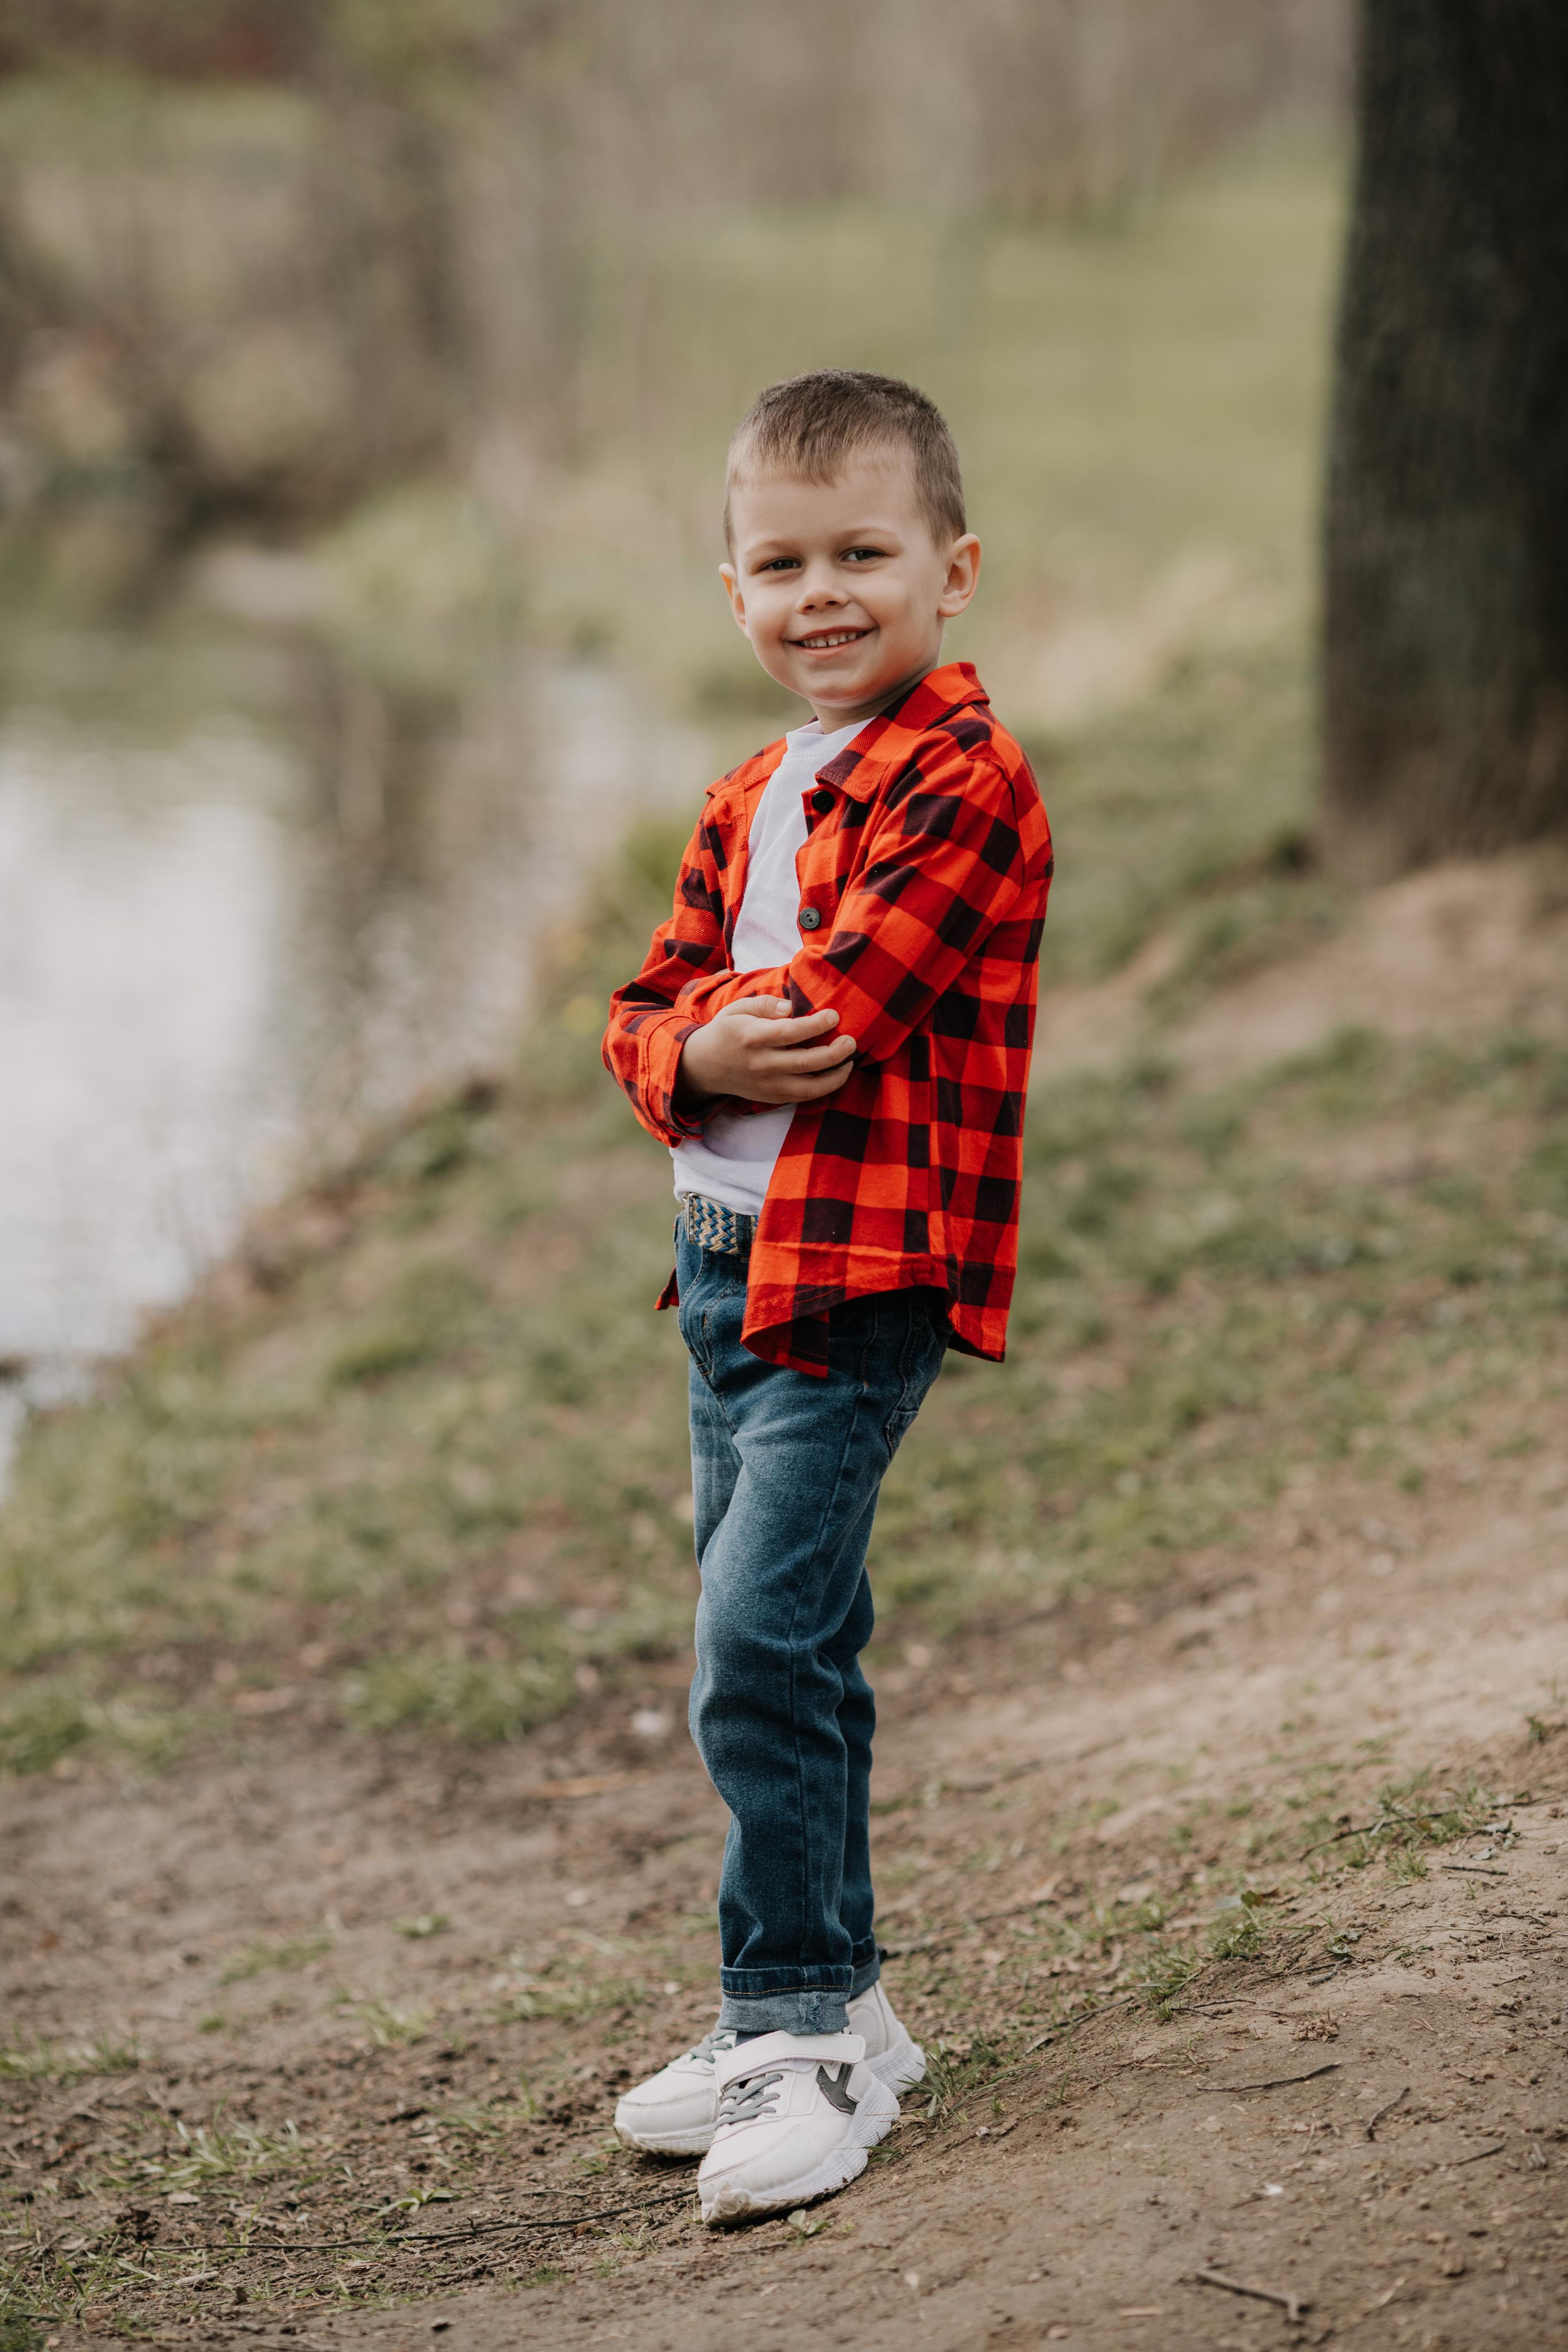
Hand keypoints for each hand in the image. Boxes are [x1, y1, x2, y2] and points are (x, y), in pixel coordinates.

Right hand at [677, 996, 856, 1107]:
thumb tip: (791, 1007)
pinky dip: (824, 1088)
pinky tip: (835, 1073)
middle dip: (834, 1053)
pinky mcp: (772, 1098)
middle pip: (805, 1062)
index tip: (834, 1016)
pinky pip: (803, 1097)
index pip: (790, 1033)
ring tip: (849, 1061)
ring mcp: (767, 1085)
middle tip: (851, 1041)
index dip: (816, 1025)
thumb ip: (765, 1004)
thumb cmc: (727, 1031)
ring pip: (809, 1087)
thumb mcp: (738, 1009)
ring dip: (835, 1076)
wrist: (705, 1067)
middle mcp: (761, 1064)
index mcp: (752, 1038)